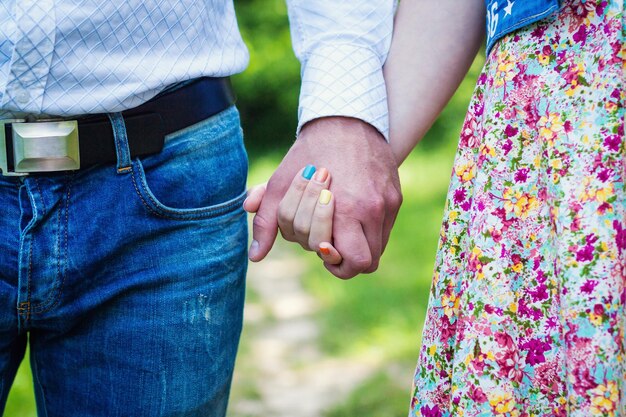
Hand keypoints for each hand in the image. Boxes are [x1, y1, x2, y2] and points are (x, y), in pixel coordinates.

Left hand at [248, 117, 401, 278]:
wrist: (346, 120)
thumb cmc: (309, 154)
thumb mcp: (281, 184)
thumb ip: (267, 221)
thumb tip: (255, 256)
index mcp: (348, 208)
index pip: (352, 261)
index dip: (333, 261)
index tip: (321, 247)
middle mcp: (373, 209)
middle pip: (365, 263)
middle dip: (344, 259)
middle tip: (327, 242)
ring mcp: (388, 204)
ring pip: (377, 251)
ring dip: (356, 248)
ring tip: (337, 229)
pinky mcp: (395, 197)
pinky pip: (384, 230)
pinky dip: (367, 233)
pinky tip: (349, 216)